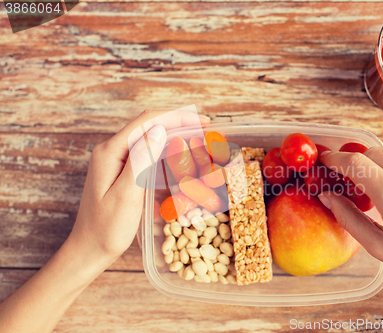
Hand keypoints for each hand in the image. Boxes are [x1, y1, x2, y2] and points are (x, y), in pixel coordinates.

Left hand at [0, 107, 209, 332]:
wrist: (89, 249)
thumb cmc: (107, 228)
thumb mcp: (126, 195)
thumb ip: (141, 160)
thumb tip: (159, 129)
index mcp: (110, 152)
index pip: (147, 122)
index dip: (176, 117)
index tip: (202, 122)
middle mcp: (111, 151)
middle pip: (148, 126)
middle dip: (178, 123)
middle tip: (206, 130)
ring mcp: (115, 161)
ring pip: (148, 138)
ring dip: (173, 135)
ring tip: (197, 139)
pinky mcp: (121, 172)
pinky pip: (146, 153)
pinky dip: (166, 151)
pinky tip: (179, 156)